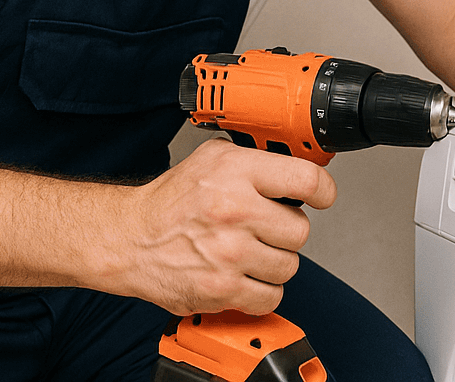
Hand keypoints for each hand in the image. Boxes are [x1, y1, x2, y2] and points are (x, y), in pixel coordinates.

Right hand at [108, 138, 336, 314]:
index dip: (322, 190)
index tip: (321, 196)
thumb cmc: (173, 201)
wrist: (132, 239)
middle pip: (300, 229)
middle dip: (284, 230)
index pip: (306, 180)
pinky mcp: (222, 289)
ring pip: (289, 265)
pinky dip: (261, 290)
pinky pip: (271, 296)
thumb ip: (257, 159)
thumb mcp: (213, 158)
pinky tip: (244, 275)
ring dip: (273, 262)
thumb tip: (300, 168)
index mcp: (235, 173)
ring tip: (248, 251)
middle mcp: (234, 210)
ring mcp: (229, 253)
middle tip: (263, 227)